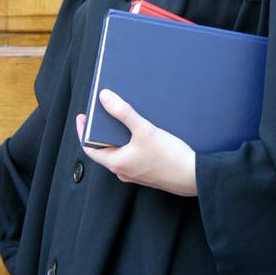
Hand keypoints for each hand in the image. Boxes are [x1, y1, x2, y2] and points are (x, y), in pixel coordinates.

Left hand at [76, 89, 196, 196]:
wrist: (193, 177)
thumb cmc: (169, 157)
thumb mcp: (144, 130)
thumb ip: (123, 112)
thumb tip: (104, 97)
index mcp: (116, 163)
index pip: (89, 148)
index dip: (83, 131)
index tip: (82, 116)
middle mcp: (123, 170)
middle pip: (104, 148)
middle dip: (101, 131)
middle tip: (102, 113)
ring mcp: (135, 173)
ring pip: (119, 151)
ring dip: (117, 136)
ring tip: (121, 117)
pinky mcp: (147, 172)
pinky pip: (131, 155)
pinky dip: (129, 142)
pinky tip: (140, 131)